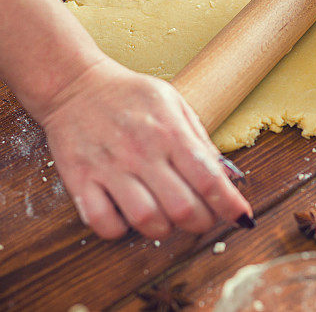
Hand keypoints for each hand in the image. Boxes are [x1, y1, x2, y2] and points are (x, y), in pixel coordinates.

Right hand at [34, 58, 253, 239]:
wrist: (74, 84)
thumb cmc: (129, 95)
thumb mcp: (173, 103)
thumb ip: (199, 140)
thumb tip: (224, 176)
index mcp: (169, 131)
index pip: (209, 179)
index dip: (230, 205)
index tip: (241, 217)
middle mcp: (142, 151)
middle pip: (183, 209)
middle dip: (201, 222)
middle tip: (201, 217)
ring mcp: (109, 167)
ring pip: (147, 221)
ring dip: (163, 229)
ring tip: (165, 218)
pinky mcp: (80, 179)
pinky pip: (104, 223)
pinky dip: (120, 229)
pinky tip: (127, 216)